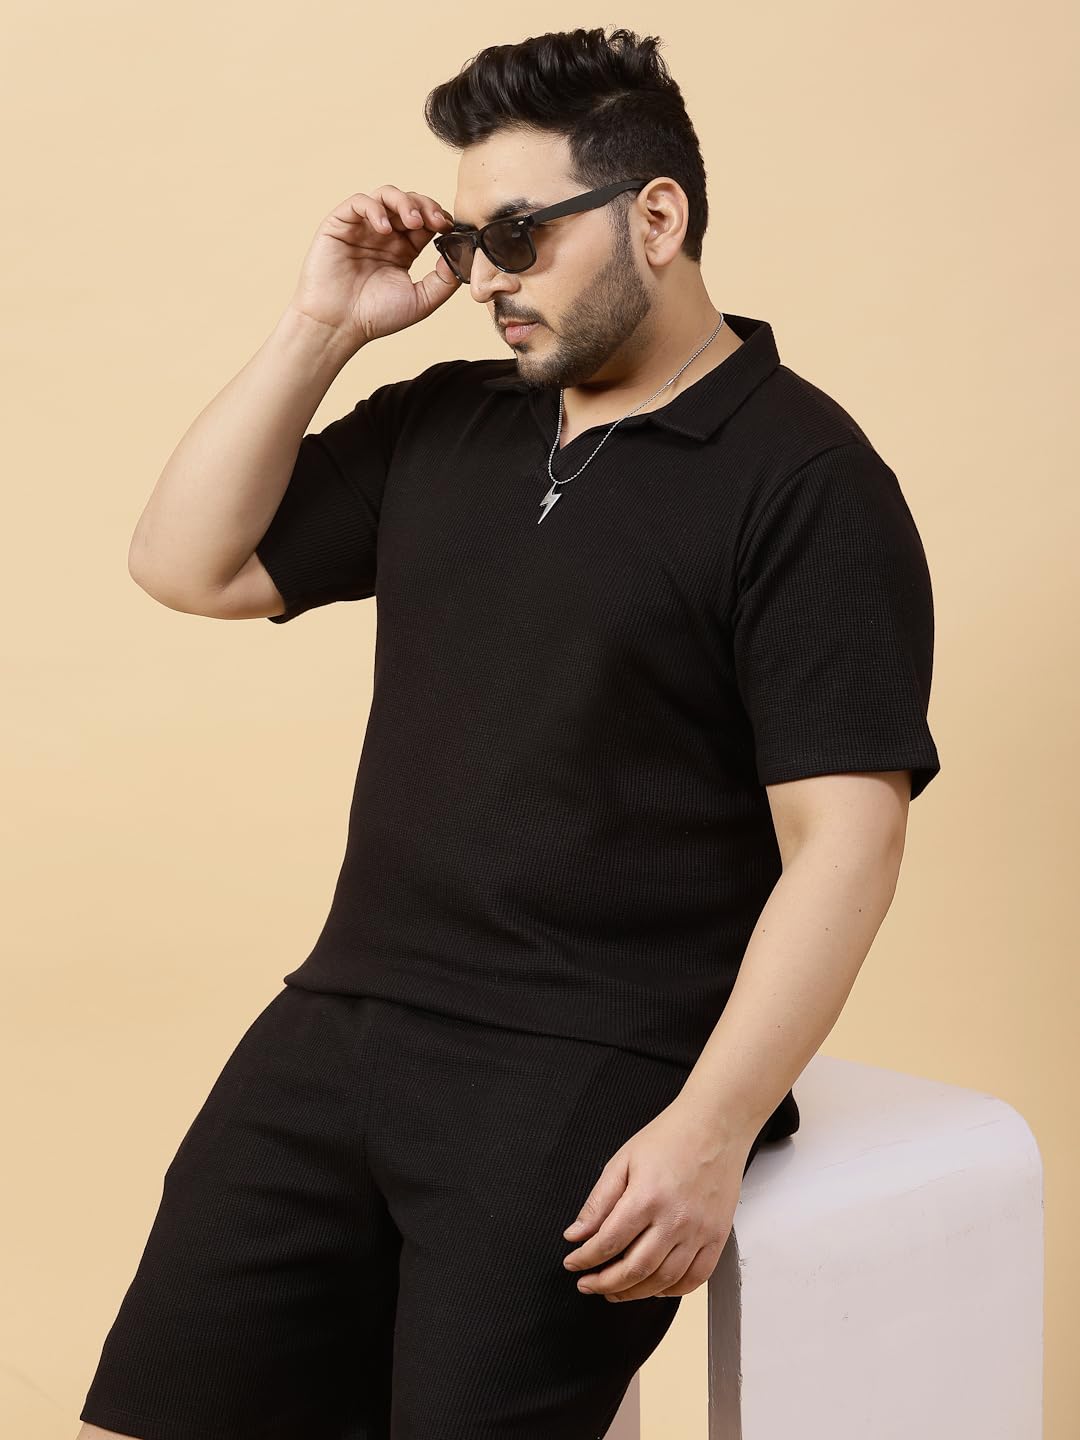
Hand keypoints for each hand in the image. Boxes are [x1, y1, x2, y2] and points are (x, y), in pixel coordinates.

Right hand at [287, 184, 460, 351]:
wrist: (338, 325)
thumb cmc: (375, 317)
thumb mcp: (421, 301)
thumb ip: (444, 279)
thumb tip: (458, 253)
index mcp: (403, 250)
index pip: (425, 221)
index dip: (439, 218)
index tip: (449, 229)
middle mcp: (384, 235)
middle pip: (409, 203)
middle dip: (426, 207)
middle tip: (436, 222)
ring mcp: (362, 227)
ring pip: (386, 196)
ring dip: (404, 203)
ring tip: (413, 222)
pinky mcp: (340, 224)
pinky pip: (360, 202)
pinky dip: (375, 209)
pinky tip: (385, 230)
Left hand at [560, 1100, 750, 1301]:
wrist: (715, 1125)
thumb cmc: (670, 1137)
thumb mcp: (623, 1160)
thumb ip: (598, 1202)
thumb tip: (576, 1235)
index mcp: (647, 1197)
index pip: (608, 1242)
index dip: (585, 1259)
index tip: (573, 1263)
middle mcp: (675, 1219)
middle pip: (635, 1269)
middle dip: (604, 1283)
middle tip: (588, 1284)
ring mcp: (699, 1231)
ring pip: (664, 1281)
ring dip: (634, 1293)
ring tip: (615, 1290)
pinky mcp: (718, 1236)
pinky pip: (696, 1278)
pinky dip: (673, 1291)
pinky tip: (654, 1287)